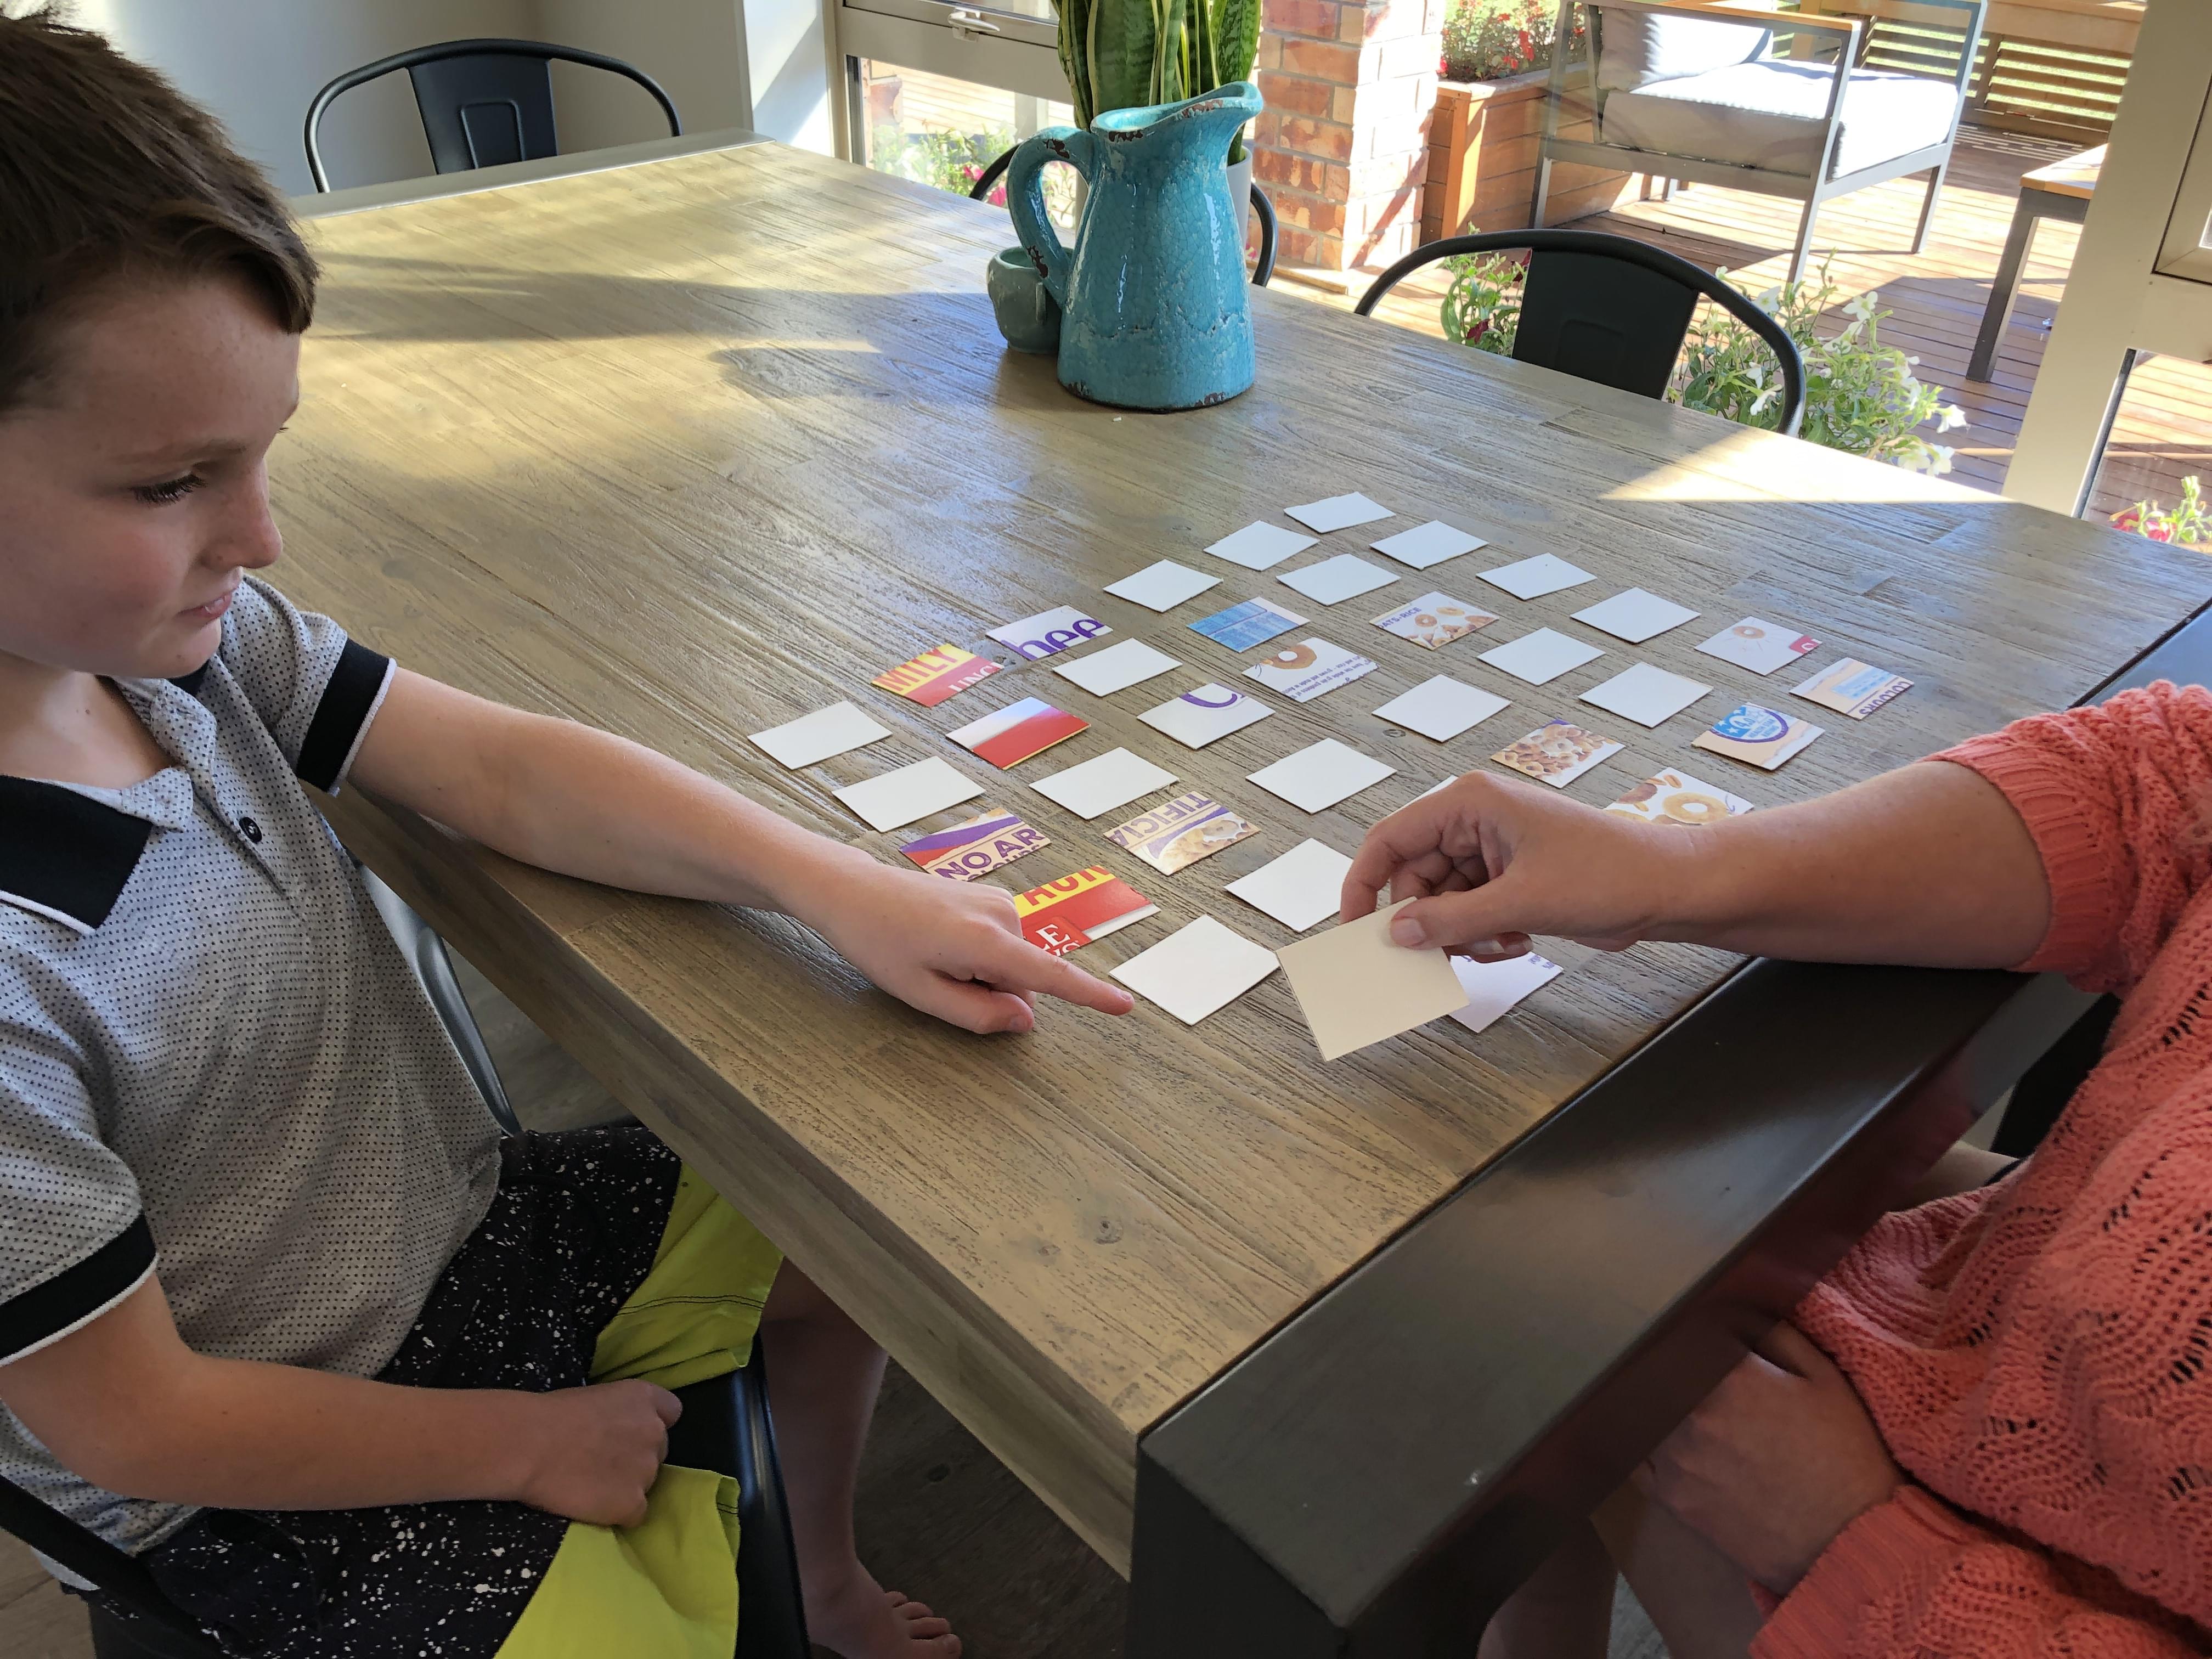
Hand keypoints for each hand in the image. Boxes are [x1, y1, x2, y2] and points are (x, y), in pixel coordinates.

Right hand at [514, 1379, 681, 1526]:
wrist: (530, 1444)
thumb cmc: (550, 1415)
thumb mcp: (594, 1398)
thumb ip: (617, 1414)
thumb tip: (613, 1431)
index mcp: (644, 1398)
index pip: (671, 1411)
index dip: (651, 1424)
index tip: (629, 1434)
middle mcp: (654, 1431)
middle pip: (658, 1451)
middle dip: (636, 1458)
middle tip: (601, 1465)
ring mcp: (647, 1469)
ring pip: (646, 1483)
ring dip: (625, 1486)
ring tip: (590, 1486)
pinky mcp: (633, 1503)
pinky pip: (635, 1514)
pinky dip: (617, 1513)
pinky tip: (592, 1505)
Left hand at [806, 860, 1133, 1033]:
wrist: (854, 891)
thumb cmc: (880, 944)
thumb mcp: (921, 994)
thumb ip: (978, 1015)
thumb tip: (1027, 1020)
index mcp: (986, 941)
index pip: (1051, 978)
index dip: (1091, 996)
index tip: (1126, 1007)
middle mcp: (1003, 915)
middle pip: (1024, 981)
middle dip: (993, 994)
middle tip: (939, 981)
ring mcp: (1000, 901)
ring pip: (1013, 965)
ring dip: (983, 976)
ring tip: (934, 958)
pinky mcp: (993, 897)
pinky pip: (1003, 946)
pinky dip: (980, 957)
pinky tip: (941, 944)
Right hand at [1340, 771, 1697, 957]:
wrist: (1668, 889)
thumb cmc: (1607, 873)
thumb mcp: (1520, 902)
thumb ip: (1451, 919)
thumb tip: (1397, 932)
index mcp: (1470, 803)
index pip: (1391, 839)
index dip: (1365, 882)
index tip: (1355, 926)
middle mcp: (1475, 820)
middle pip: (1414, 877)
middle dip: (1429, 920)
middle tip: (1449, 951)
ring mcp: (1493, 850)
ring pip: (1442, 901)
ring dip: (1462, 933)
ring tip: (1503, 942)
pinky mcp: (1510, 877)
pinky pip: (1470, 912)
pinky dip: (1484, 935)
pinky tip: (1518, 940)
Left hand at [1638, 1324, 1903, 1594]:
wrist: (1853, 1542)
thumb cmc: (1847, 1456)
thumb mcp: (1826, 1380)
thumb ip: (1778, 1335)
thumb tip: (1740, 1309)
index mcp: (1729, 1376)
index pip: (1688, 1335)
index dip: (1692, 1332)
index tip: (1696, 1332)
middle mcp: (1693, 1415)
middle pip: (1658, 1374)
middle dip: (1669, 1367)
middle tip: (1679, 1368)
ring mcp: (1677, 1460)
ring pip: (1643, 1416)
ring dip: (1654, 1406)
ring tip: (1670, 1404)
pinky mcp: (1673, 1500)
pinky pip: (1639, 1462)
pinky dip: (1645, 1447)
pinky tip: (1659, 1441)